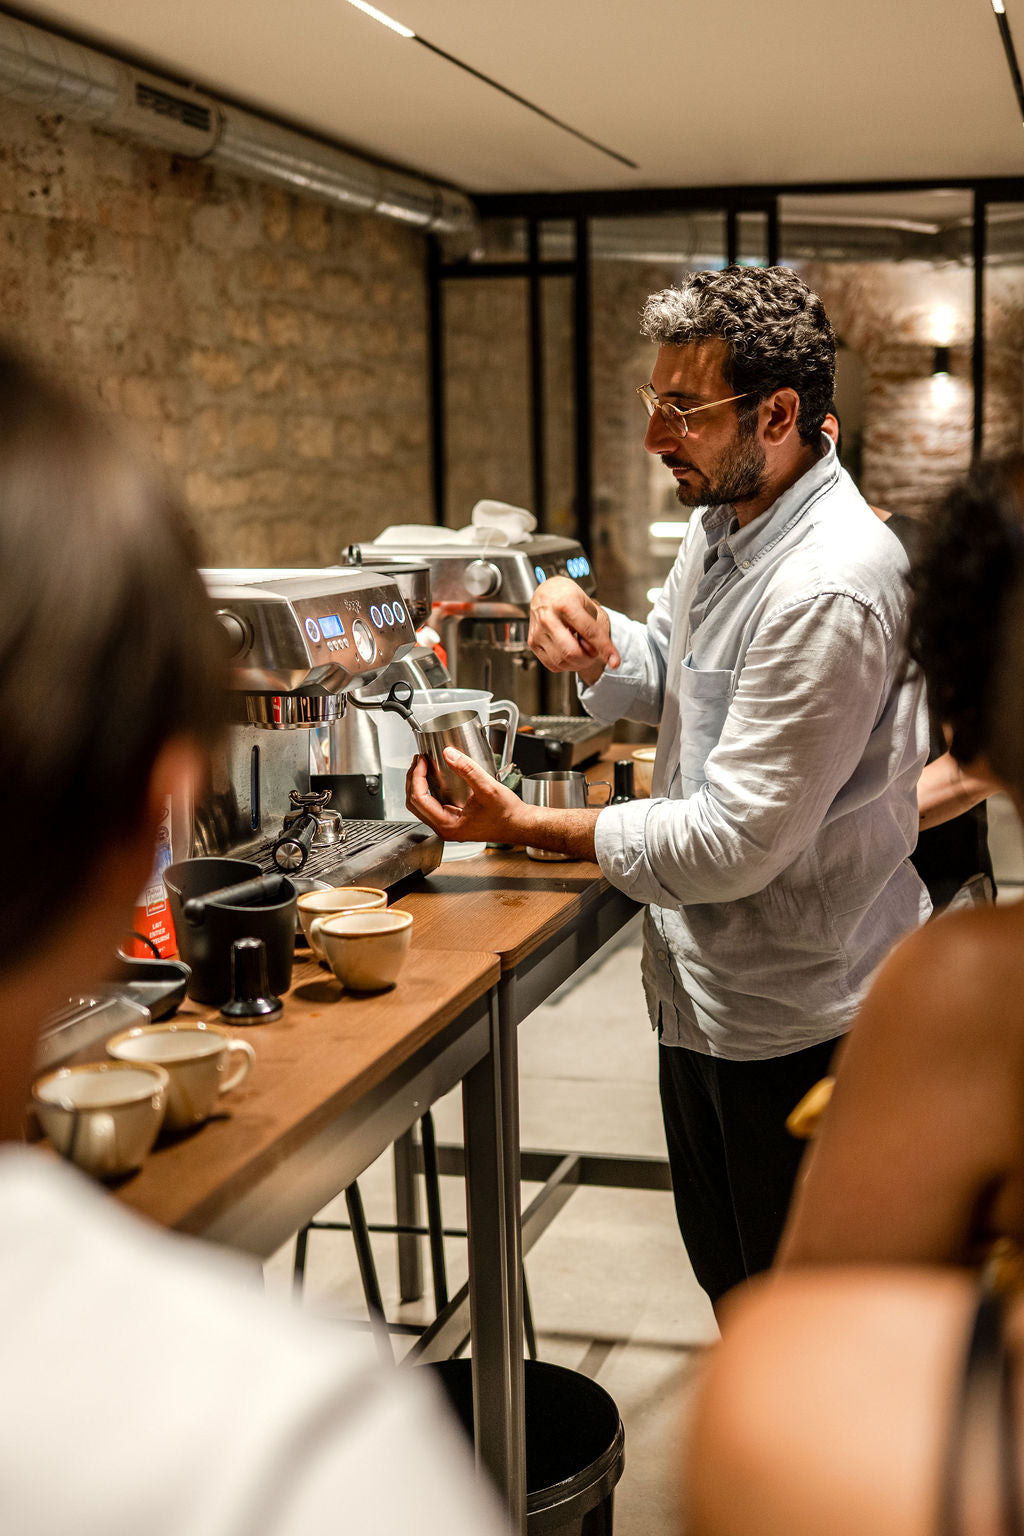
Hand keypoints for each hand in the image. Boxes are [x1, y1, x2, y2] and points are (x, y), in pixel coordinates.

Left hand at [406, 750, 530, 844]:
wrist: (519, 825)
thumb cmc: (507, 815)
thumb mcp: (488, 788)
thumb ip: (468, 770)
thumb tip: (448, 754)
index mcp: (448, 825)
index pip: (419, 799)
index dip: (416, 777)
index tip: (422, 761)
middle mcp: (444, 829)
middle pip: (414, 803)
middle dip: (413, 779)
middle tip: (419, 761)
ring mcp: (447, 826)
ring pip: (420, 805)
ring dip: (418, 784)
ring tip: (422, 766)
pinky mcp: (452, 821)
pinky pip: (431, 806)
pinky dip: (427, 790)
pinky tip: (432, 777)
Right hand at [528, 577, 619, 684]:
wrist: (546, 592)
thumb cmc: (568, 597)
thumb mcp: (588, 605)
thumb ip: (595, 628)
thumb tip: (593, 652)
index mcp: (565, 603)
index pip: (589, 632)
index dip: (604, 648)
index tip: (615, 661)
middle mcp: (548, 617)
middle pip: (572, 652)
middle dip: (588, 659)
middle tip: (593, 651)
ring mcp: (538, 631)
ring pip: (562, 662)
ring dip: (577, 663)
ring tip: (580, 648)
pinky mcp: (532, 642)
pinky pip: (552, 665)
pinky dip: (565, 664)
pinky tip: (569, 651)